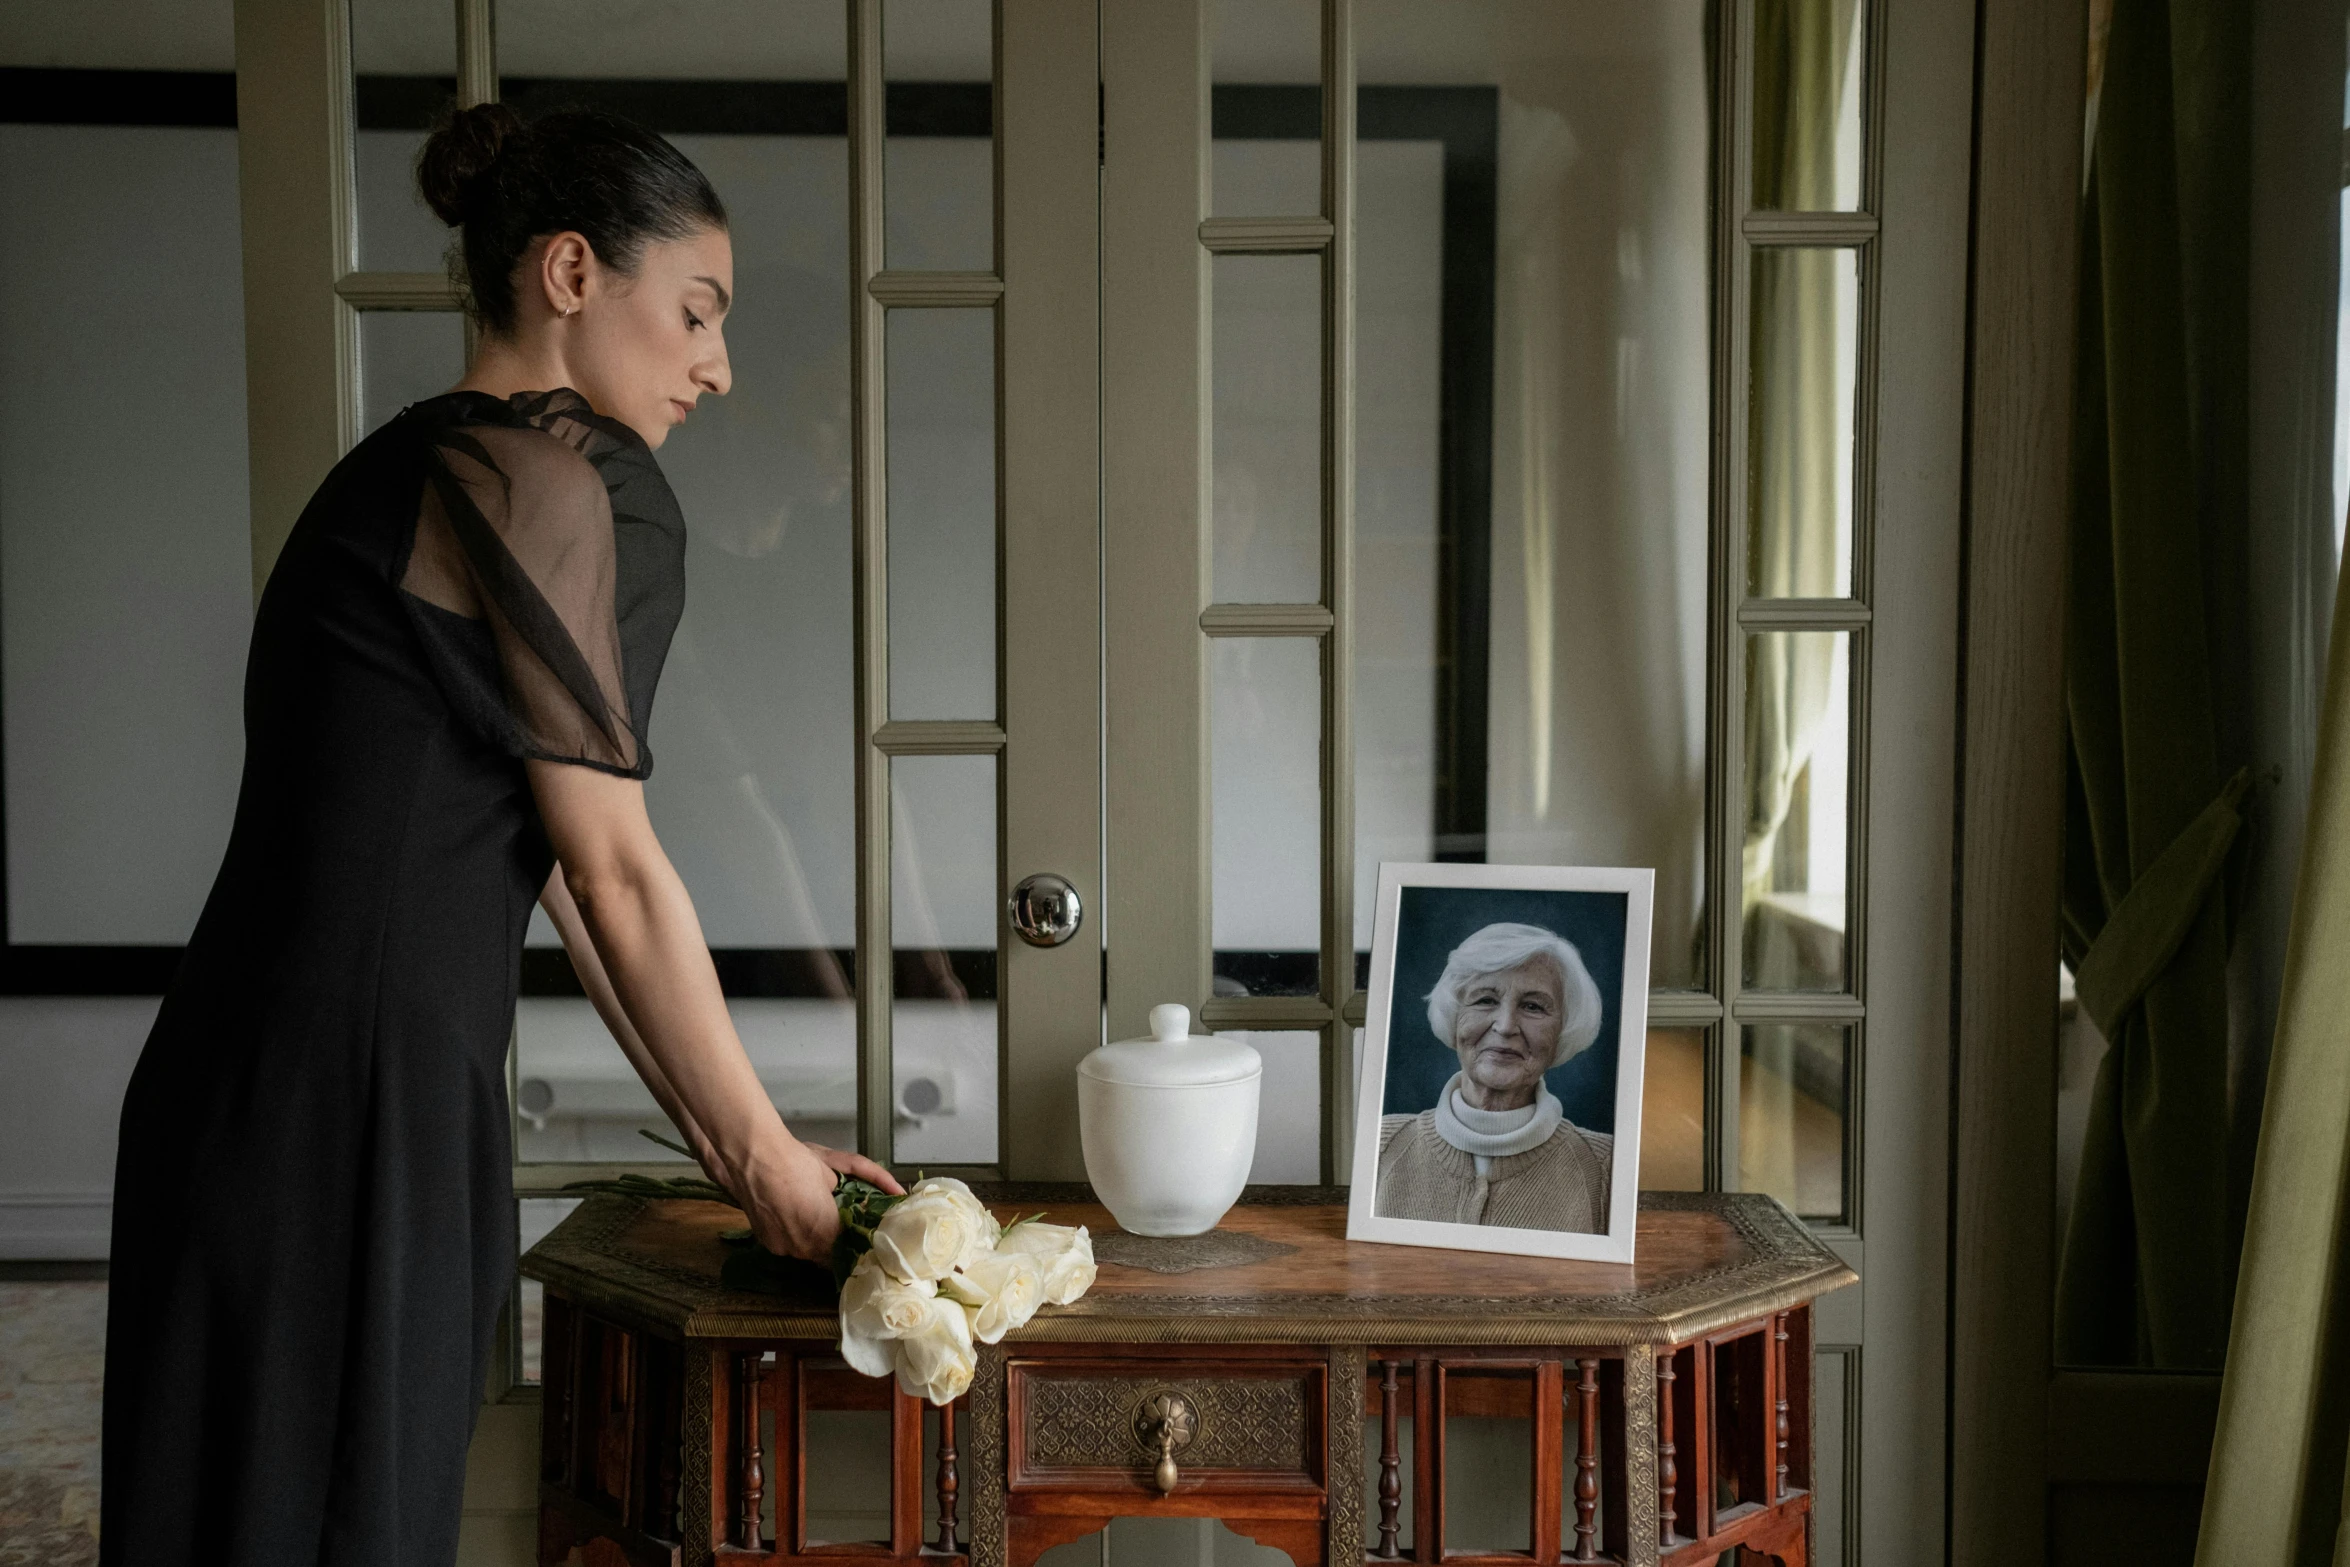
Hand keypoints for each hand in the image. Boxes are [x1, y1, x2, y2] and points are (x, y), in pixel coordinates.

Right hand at [734, 1136, 903, 1262]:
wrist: (753, 1157)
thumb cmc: (796, 1161)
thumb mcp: (837, 1169)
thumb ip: (870, 1183)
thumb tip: (896, 1192)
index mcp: (826, 1231)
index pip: (852, 1251)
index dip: (861, 1244)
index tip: (868, 1236)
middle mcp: (805, 1246)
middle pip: (831, 1256)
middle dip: (840, 1243)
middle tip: (846, 1226)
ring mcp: (784, 1247)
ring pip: (810, 1253)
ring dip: (818, 1241)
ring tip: (819, 1218)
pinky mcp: (768, 1243)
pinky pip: (790, 1246)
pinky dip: (797, 1237)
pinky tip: (797, 1218)